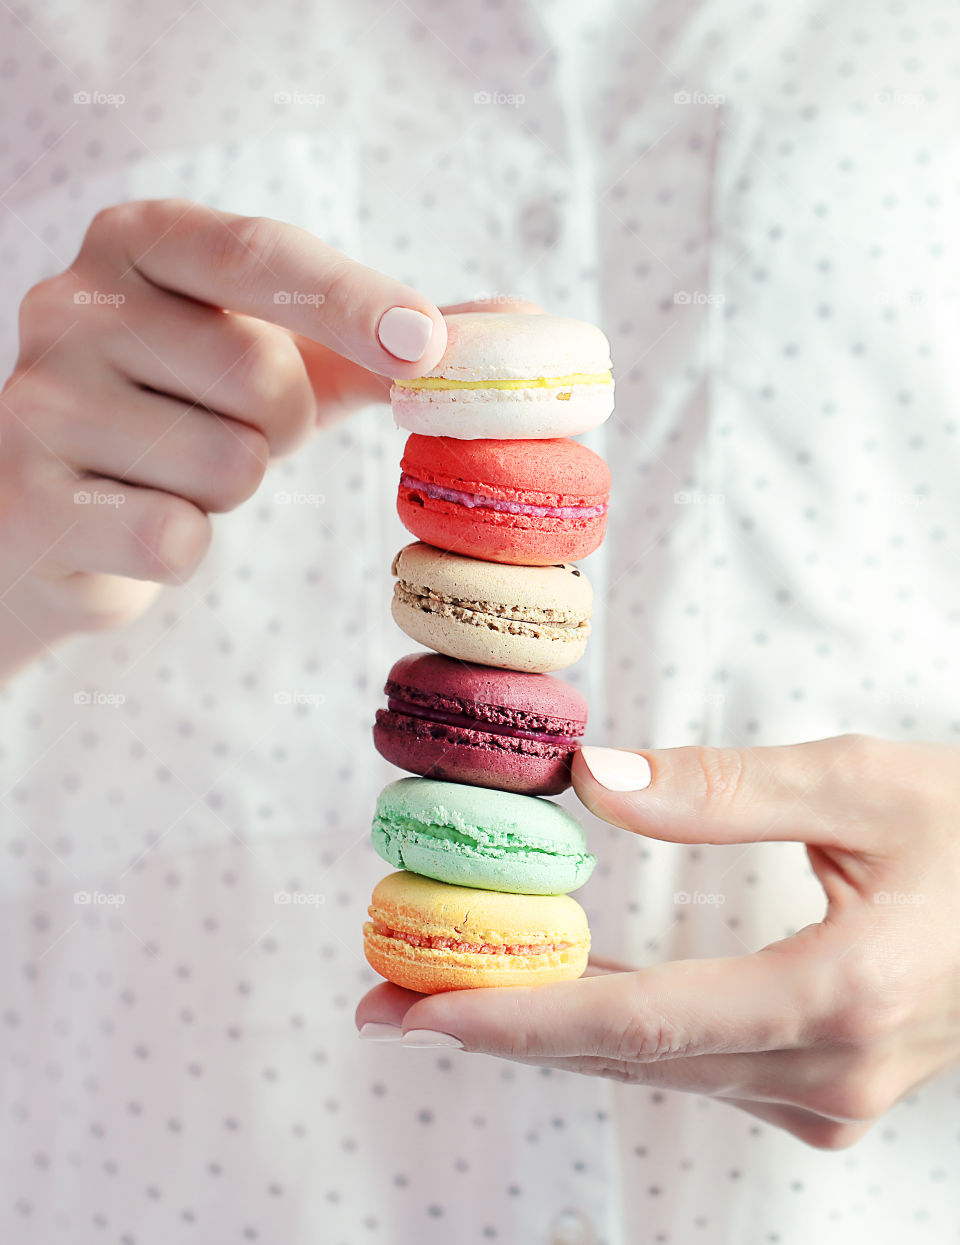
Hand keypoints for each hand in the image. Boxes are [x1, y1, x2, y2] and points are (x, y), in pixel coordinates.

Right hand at [0, 198, 484, 677]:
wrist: (49, 513)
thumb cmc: (183, 415)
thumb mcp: (276, 358)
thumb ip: (381, 342)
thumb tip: (522, 327)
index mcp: (141, 241)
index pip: (263, 255)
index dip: (356, 301)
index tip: (429, 346)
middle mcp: (72, 302)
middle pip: (265, 379)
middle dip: (279, 428)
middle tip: (228, 427)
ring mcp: (39, 399)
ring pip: (230, 466)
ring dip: (229, 488)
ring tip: (170, 471)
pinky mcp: (33, 499)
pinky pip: (178, 537)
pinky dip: (182, 545)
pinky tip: (136, 520)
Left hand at [356, 734, 959, 1148]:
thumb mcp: (861, 781)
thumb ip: (721, 789)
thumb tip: (589, 783)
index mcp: (839, 996)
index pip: (641, 1019)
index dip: (519, 1015)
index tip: (415, 1008)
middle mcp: (828, 1074)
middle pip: (628, 1055)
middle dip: (500, 1027)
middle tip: (386, 1000)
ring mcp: (830, 1099)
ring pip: (654, 1068)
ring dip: (547, 1031)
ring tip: (442, 996)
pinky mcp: (828, 1093)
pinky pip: (694, 1066)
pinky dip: (614, 1032)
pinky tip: (556, 999)